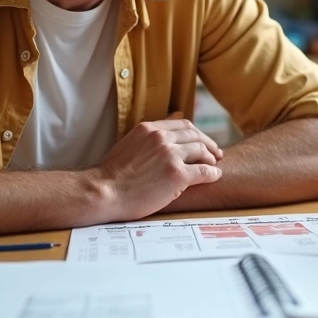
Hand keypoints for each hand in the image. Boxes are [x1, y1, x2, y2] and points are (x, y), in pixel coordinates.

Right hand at [92, 119, 224, 221]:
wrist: (102, 192)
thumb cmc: (110, 175)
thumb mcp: (128, 144)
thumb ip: (147, 138)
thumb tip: (163, 130)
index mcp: (149, 129)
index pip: (182, 125)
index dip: (196, 133)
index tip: (202, 141)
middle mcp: (161, 138)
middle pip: (195, 135)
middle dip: (208, 144)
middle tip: (216, 153)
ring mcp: (170, 155)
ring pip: (201, 151)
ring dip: (211, 158)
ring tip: (214, 165)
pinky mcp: (177, 175)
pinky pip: (203, 171)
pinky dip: (212, 173)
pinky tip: (215, 176)